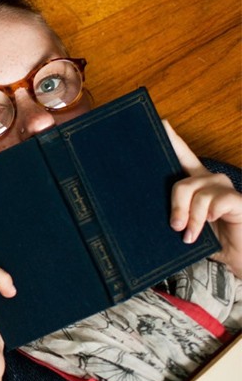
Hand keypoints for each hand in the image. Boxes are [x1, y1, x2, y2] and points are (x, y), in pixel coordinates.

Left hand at [164, 120, 241, 277]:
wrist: (238, 257)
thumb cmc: (211, 240)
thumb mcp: (186, 224)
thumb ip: (173, 213)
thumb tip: (148, 209)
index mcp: (196, 181)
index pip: (182, 155)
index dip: (172, 138)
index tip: (160, 122)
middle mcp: (210, 179)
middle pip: (181, 183)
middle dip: (175, 207)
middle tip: (175, 227)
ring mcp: (224, 187)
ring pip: (195, 194)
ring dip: (190, 218)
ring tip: (191, 235)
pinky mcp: (236, 199)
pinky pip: (213, 202)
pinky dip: (207, 217)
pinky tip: (213, 224)